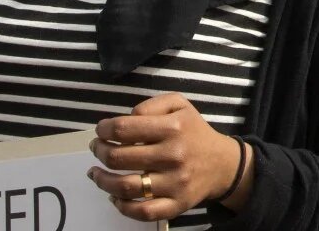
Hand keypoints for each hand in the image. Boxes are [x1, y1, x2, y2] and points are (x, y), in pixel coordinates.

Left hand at [89, 94, 251, 220]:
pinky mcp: (176, 204)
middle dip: (100, 152)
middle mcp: (173, 155)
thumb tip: (125, 120)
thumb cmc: (194, 132)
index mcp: (173, 127)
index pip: (123, 128)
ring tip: (95, 173)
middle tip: (97, 149)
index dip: (104, 129)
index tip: (101, 130)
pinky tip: (113, 197)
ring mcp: (174, 183)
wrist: (223, 164)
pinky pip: (142, 211)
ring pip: (125, 187)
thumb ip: (150, 105)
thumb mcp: (180, 106)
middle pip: (119, 157)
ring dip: (101, 180)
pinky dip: (122, 207)